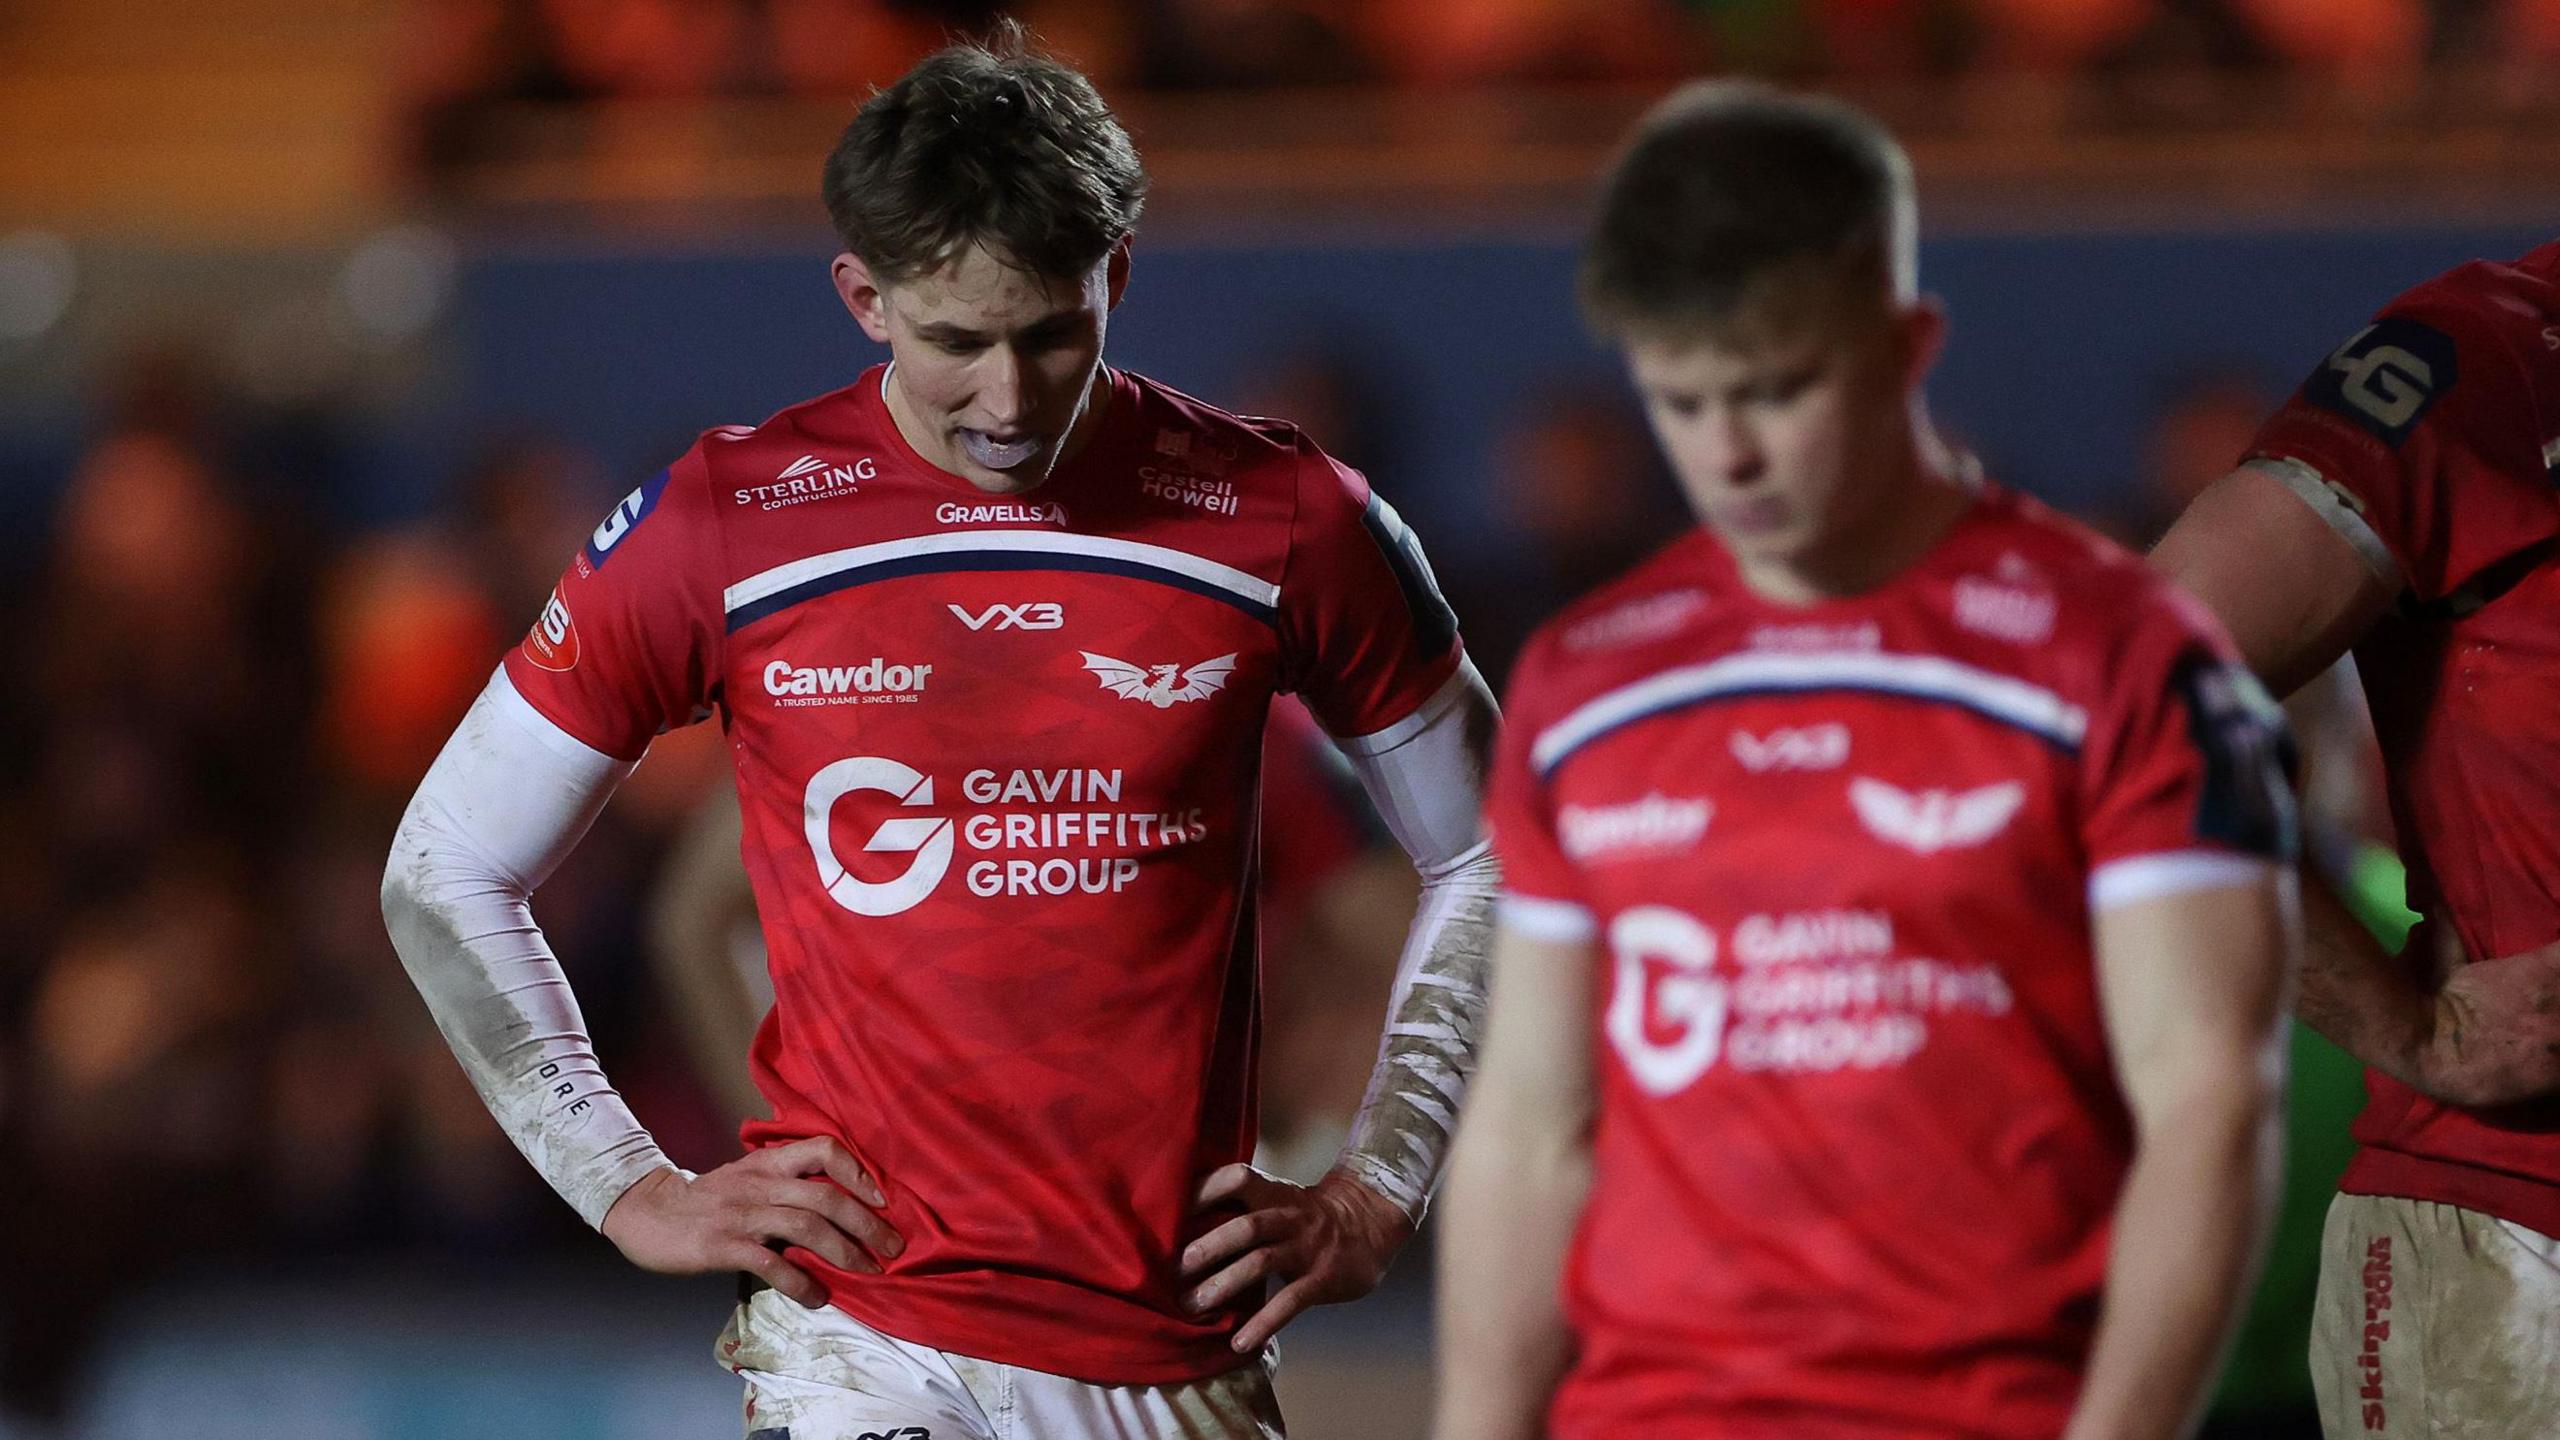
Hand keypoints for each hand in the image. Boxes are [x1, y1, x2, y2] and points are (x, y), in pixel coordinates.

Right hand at [599, 1137, 901, 1306]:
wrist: (648, 1212)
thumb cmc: (708, 1199)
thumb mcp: (749, 1177)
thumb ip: (787, 1184)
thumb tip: (839, 1205)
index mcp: (769, 1163)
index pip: (823, 1150)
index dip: (858, 1171)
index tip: (883, 1198)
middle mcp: (761, 1184)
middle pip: (826, 1197)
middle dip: (867, 1223)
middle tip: (893, 1248)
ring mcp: (742, 1214)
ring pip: (806, 1227)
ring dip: (844, 1252)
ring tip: (868, 1272)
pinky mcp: (724, 1245)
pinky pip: (770, 1263)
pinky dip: (799, 1282)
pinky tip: (817, 1297)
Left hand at [1180, 1164, 1415, 1352]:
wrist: (1371, 1221)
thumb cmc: (1310, 1216)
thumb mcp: (1280, 1199)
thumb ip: (1244, 1208)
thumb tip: (1186, 1228)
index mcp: (1275, 1193)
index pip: (1238, 1178)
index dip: (1205, 1190)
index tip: (1172, 1212)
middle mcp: (1289, 1216)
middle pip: (1246, 1225)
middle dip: (1208, 1247)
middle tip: (1174, 1270)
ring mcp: (1307, 1247)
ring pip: (1262, 1261)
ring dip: (1224, 1283)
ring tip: (1193, 1305)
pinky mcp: (1322, 1278)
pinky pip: (1291, 1301)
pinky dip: (1263, 1323)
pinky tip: (1240, 1342)